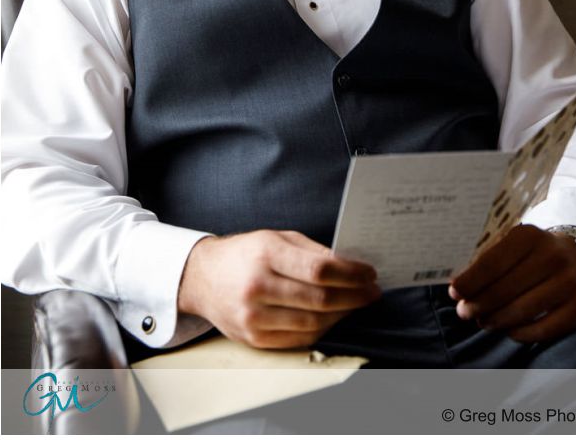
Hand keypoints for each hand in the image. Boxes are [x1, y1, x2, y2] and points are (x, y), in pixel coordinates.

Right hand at [177, 229, 380, 348]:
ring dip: (342, 315)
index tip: (369, 274)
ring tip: (356, 305)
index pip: (320, 269)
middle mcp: (258, 285)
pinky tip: (333, 318)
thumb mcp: (276, 237)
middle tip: (372, 292)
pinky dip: (322, 329)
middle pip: (319, 298)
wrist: (202, 277)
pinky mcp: (253, 338)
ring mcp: (254, 316)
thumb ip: (312, 250)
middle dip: (354, 296)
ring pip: (312, 322)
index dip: (351, 274)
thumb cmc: (245, 253)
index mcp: (266, 253)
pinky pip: (298, 338)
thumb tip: (350, 265)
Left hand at [448, 224, 575, 342]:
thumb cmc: (535, 253)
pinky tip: (508, 331)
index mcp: (530, 235)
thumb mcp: (516, 244)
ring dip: (496, 320)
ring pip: (522, 311)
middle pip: (505, 289)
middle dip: (479, 304)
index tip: (454, 293)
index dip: (470, 281)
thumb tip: (457, 286)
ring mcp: (570, 283)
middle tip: (464, 312)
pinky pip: (544, 329)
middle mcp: (553, 256)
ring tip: (483, 322)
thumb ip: (489, 260)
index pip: (492, 263)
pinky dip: (521, 333)